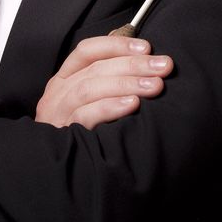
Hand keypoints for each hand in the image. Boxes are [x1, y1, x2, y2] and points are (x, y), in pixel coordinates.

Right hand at [35, 35, 172, 128]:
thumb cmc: (83, 132)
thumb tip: (141, 58)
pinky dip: (110, 106)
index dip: (117, 46)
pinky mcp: (63, 134)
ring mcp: (58, 113)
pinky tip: (133, 104)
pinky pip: (85, 115)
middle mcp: (57, 93)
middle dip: (133, 64)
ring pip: (90, 88)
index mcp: (64, 79)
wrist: (59, 176)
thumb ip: (106, 80)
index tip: (147, 48)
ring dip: (126, 83)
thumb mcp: (88, 102)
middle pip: (95, 68)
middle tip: (164, 66)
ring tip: (155, 85)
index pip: (87, 50)